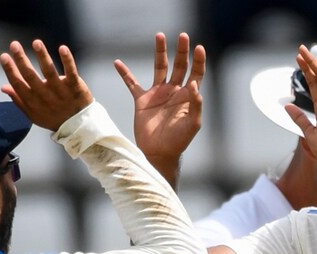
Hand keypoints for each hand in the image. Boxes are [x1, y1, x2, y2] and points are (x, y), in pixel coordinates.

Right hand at [0, 40, 93, 130]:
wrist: (78, 127)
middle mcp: (45, 96)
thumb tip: (3, 87)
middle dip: (21, 59)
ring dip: (42, 56)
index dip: (10, 70)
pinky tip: (62, 48)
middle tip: (14, 44)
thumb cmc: (52, 117)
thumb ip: (19, 100)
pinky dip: (67, 60)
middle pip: (31, 76)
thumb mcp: (33, 114)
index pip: (18, 84)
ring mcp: (61, 91)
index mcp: (33, 102)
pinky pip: (71, 72)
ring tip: (36, 43)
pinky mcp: (75, 86)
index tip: (4, 56)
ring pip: (50, 72)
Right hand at [117, 33, 204, 167]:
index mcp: (188, 96)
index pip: (196, 73)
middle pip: (180, 65)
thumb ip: (196, 104)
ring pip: (160, 67)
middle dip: (182, 50)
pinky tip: (118, 63)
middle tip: (183, 36)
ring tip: (160, 35)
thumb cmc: (179, 141)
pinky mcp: (142, 100)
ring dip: (160, 52)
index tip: (198, 48)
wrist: (159, 153)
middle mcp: (174, 91)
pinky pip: (132, 83)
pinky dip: (125, 73)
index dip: (198, 60)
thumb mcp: (193, 124)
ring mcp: (158, 93)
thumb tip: (194, 85)